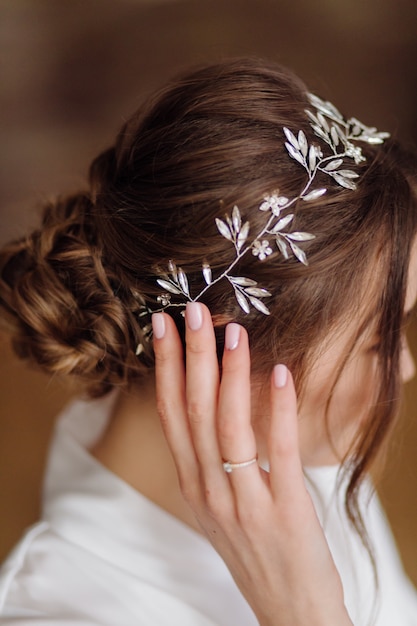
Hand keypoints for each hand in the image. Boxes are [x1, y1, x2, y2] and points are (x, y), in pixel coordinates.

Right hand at [152, 303, 351, 625]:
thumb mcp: (218, 503)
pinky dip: (279, 409)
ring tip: (234, 332)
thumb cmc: (255, 549)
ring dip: (230, 375)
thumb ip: (210, 457)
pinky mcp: (284, 511)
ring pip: (228, 427)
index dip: (164, 367)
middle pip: (194, 411)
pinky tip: (282, 373)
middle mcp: (208, 490)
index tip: (162, 325)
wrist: (288, 608)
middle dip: (192, 356)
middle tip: (194, 311)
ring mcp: (244, 502)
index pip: (170, 414)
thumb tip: (213, 399)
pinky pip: (279, 451)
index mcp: (192, 483)